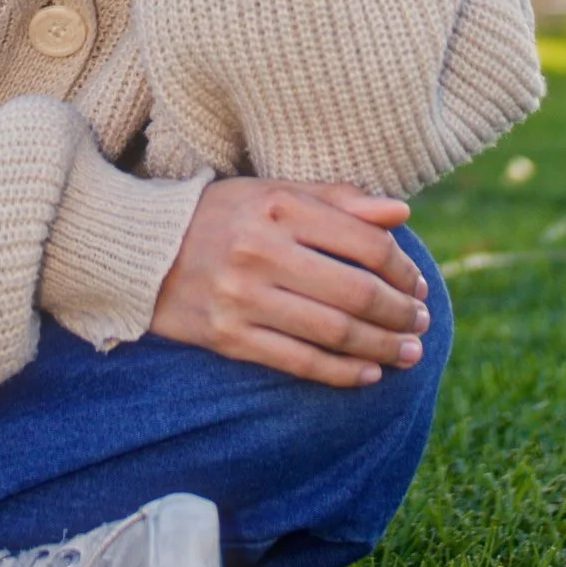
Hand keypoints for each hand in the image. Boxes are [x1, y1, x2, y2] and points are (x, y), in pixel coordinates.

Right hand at [149, 179, 429, 386]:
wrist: (142, 250)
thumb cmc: (220, 215)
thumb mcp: (273, 192)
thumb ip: (337, 199)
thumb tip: (401, 213)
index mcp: (278, 207)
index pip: (364, 242)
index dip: (402, 268)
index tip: (418, 283)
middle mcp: (262, 251)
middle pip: (355, 292)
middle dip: (400, 313)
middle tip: (422, 322)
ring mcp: (243, 297)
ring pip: (334, 332)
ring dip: (382, 347)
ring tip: (408, 352)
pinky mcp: (228, 337)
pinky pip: (299, 362)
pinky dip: (341, 373)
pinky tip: (368, 374)